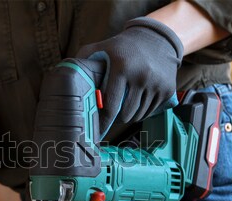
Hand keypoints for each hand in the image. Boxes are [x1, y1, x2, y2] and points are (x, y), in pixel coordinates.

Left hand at [76, 17, 182, 137]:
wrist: (156, 38)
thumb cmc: (122, 47)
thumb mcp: (101, 47)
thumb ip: (83, 59)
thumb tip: (64, 74)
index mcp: (121, 67)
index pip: (111, 105)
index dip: (103, 122)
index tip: (97, 132)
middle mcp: (141, 76)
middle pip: (125, 114)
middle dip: (116, 118)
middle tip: (111, 114)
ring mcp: (156, 83)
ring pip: (138, 115)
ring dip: (128, 116)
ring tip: (123, 106)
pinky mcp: (167, 90)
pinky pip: (150, 112)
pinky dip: (141, 112)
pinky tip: (136, 102)